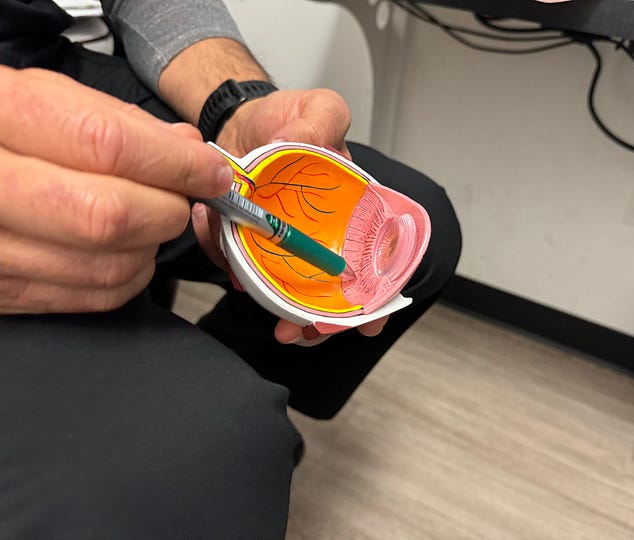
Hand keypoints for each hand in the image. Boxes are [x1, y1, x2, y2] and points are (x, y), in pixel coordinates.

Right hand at [0, 67, 232, 313]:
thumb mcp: (34, 98)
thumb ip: (112, 119)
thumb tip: (186, 147)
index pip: (106, 145)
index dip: (176, 163)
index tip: (210, 170)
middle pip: (110, 216)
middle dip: (167, 208)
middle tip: (178, 195)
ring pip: (109, 265)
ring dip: (153, 243)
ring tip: (148, 216)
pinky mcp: (5, 293)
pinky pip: (94, 296)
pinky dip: (131, 274)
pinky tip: (127, 247)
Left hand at [214, 88, 388, 344]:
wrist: (242, 123)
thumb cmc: (288, 119)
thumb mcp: (318, 109)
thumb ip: (320, 122)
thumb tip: (300, 143)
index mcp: (350, 212)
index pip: (375, 262)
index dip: (376, 298)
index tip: (368, 324)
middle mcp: (322, 236)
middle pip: (331, 294)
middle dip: (317, 322)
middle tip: (297, 332)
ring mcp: (286, 244)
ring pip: (286, 292)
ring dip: (271, 306)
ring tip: (252, 291)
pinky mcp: (252, 244)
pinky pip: (243, 266)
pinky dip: (232, 266)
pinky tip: (226, 251)